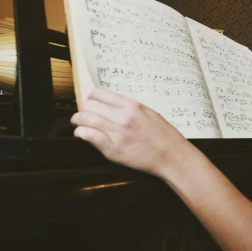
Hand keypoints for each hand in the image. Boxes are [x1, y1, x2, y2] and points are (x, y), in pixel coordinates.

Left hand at [70, 88, 191, 177]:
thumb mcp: (150, 113)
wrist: (173, 157)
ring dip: (78, 121)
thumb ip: (130, 108)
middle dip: (83, 110)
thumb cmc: (165, 136)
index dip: (91, 98)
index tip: (91, 104)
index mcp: (132, 106)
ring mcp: (118, 133)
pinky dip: (81, 134)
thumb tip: (112, 105)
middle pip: (89, 105)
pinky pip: (89, 136)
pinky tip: (82, 135)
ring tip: (78, 124)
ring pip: (85, 119)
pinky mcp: (114, 150)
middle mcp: (123, 117)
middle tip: (84, 115)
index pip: (99, 93)